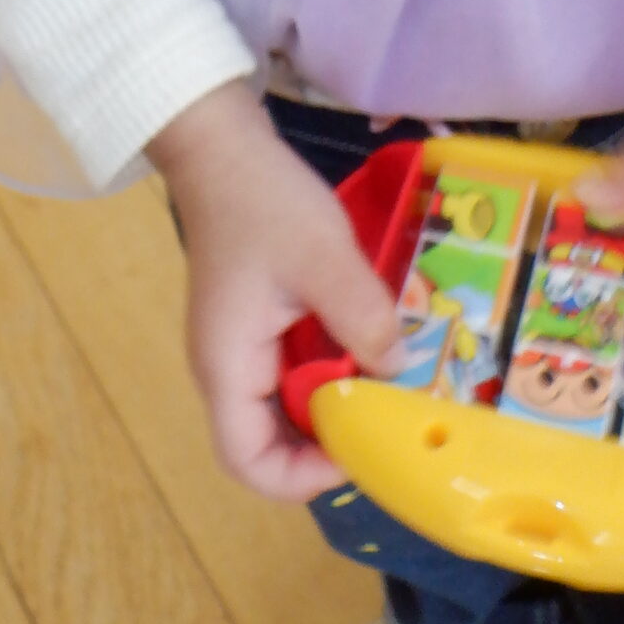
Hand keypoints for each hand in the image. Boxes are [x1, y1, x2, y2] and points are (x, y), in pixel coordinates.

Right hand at [152, 83, 401, 501]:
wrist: (224, 146)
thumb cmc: (264, 203)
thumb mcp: (325, 258)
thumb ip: (364, 320)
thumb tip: (399, 371)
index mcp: (228, 366)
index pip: (247, 462)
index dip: (301, 477)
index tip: (356, 450)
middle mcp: (226, 368)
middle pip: (267, 442)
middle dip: (326, 443)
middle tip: (383, 420)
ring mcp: (240, 345)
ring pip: (283, 406)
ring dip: (331, 405)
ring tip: (384, 388)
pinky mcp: (256, 322)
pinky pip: (290, 370)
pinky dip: (328, 371)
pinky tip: (367, 348)